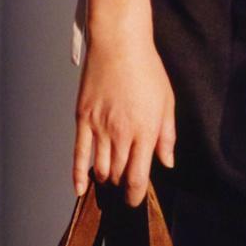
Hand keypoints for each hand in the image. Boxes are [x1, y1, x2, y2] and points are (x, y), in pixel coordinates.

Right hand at [75, 23, 176, 203]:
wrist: (119, 44)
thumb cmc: (146, 70)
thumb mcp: (166, 102)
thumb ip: (166, 136)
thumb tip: (166, 162)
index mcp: (145, 131)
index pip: (138, 176)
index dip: (135, 194)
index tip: (134, 200)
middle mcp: (121, 134)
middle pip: (118, 174)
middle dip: (120, 186)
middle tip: (122, 188)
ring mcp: (99, 127)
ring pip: (99, 167)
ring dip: (105, 178)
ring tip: (109, 180)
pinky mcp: (83, 119)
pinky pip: (79, 153)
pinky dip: (78, 174)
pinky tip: (80, 187)